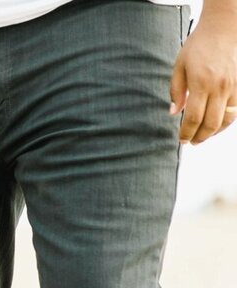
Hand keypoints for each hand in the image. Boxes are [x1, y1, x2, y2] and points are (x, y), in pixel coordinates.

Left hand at [170, 7, 236, 144]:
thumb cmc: (199, 45)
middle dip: (200, 137)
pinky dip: (226, 120)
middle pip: (211, 124)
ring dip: (214, 132)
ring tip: (203, 136)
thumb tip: (173, 113)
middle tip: (191, 142)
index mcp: (201, 84)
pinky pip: (236, 109)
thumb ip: (176, 91)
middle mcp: (220, 87)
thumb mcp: (179, 66)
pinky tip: (217, 124)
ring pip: (226, 119)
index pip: (193, 118)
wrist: (224, 29)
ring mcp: (233, 87)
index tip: (181, 139)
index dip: (186, 133)